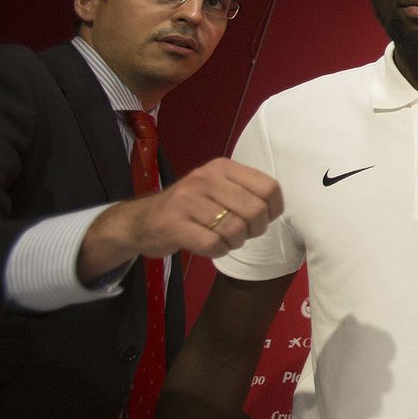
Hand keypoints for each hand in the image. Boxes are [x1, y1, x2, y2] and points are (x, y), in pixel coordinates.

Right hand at [79, 158, 283, 279]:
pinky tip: (210, 247)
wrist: (142, 220)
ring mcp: (186, 200)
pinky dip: (218, 251)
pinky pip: (213, 244)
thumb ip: (247, 192)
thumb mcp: (219, 188)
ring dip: (235, 242)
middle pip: (255, 210)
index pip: (269, 187)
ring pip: (235, 229)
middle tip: (243, 234)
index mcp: (222, 167)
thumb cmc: (190, 207)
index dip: (273, 210)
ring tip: (225, 240)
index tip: (263, 219)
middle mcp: (205, 178)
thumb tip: (275, 209)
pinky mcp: (173, 224)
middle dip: (255, 230)